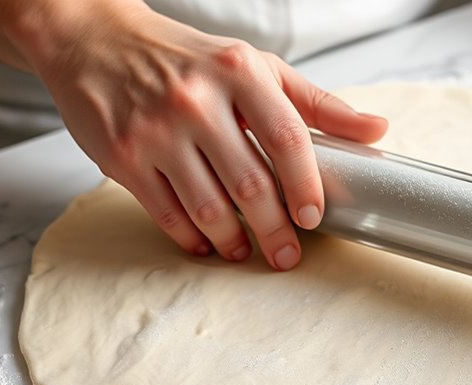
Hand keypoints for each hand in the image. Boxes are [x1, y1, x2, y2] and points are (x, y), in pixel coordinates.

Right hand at [25, 1, 387, 269]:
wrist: (95, 41)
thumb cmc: (185, 59)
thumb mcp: (255, 67)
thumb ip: (316, 103)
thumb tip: (376, 130)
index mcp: (238, 73)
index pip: (287, 138)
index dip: (306, 185)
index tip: (314, 217)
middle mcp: (196, 101)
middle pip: (250, 182)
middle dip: (275, 229)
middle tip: (287, 255)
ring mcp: (156, 131)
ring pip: (208, 206)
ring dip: (233, 241)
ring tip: (246, 251)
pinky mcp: (123, 157)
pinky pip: (167, 213)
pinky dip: (192, 237)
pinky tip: (206, 243)